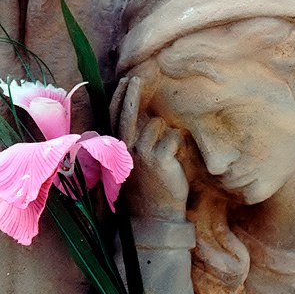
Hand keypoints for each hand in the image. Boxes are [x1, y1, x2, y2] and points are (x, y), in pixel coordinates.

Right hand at [118, 76, 189, 220]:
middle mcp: (126, 150)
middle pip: (128, 113)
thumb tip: (141, 116)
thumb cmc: (148, 187)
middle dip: (131, 93)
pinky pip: (174, 136)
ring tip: (168, 155)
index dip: (119, 98)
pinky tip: (176, 159)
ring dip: (167, 134)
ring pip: (158, 124)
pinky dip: (179, 144)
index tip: (124, 82)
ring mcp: (142, 154)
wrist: (155, 215)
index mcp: (119, 150)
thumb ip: (135, 141)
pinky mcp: (160, 158)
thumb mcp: (136, 162)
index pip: (115, 118)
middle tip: (136, 78)